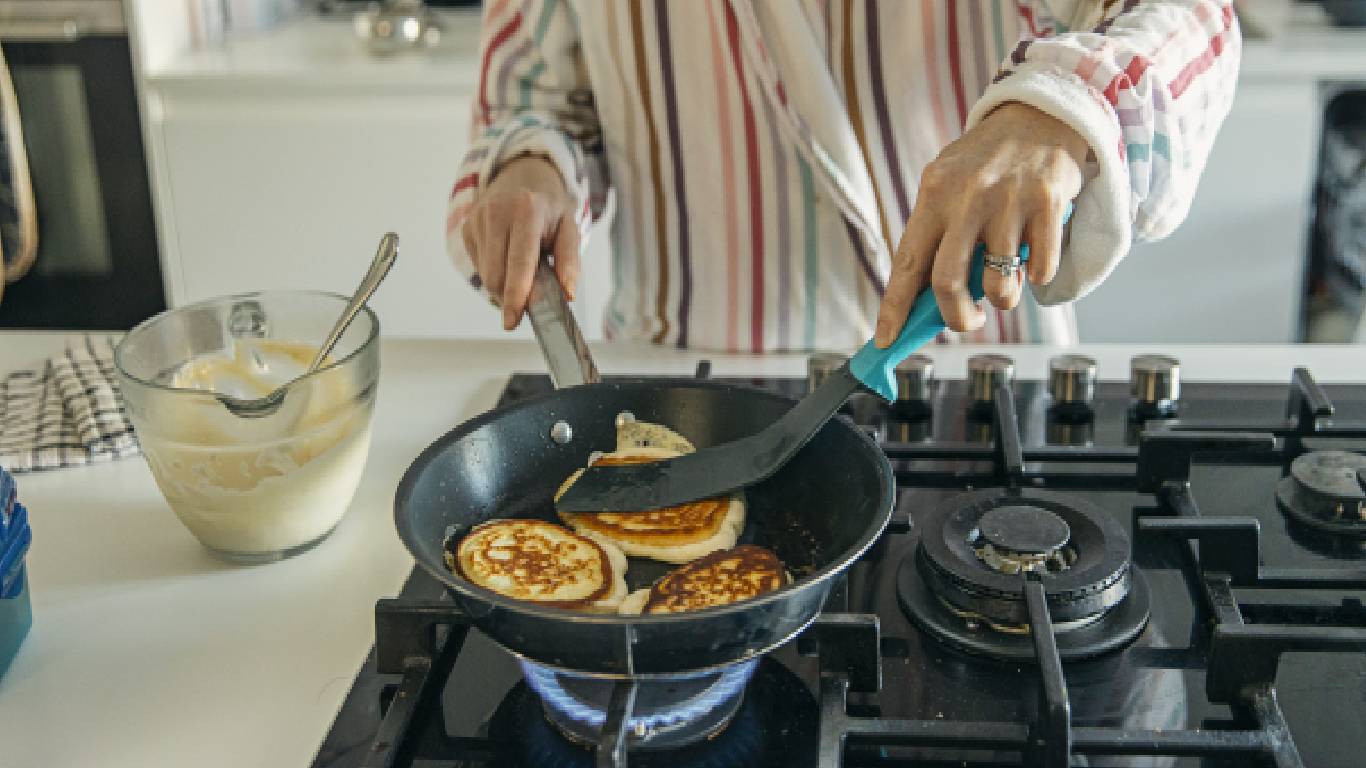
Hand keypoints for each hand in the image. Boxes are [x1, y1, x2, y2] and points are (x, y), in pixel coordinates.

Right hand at [461, 156, 580, 329]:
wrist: (522, 175)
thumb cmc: (549, 207)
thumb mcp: (569, 228)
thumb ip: (570, 262)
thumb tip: (567, 294)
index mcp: (527, 211)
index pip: (519, 261)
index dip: (516, 294)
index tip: (512, 321)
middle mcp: (497, 212)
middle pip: (497, 275)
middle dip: (512, 296)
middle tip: (531, 298)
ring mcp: (477, 219)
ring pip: (486, 275)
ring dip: (504, 286)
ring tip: (522, 270)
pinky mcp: (466, 228)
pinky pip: (479, 267)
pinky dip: (495, 272)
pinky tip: (507, 257)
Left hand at [875, 102, 1088, 345]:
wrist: (1040, 114)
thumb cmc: (986, 162)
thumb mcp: (948, 186)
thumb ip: (936, 235)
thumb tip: (923, 300)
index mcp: (934, 195)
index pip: (907, 263)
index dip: (894, 308)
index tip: (884, 340)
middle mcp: (967, 198)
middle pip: (947, 282)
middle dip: (956, 317)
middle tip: (967, 320)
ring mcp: (1009, 201)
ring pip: (999, 285)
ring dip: (1002, 299)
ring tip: (1005, 282)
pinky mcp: (1048, 203)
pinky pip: (1040, 270)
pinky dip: (1036, 277)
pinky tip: (1033, 257)